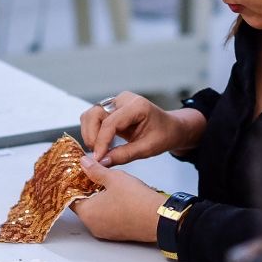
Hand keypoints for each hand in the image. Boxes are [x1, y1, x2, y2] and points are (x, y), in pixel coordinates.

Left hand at [69, 157, 166, 242]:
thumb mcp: (114, 178)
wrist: (160, 218)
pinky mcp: (118, 234)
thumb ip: (95, 170)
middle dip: (87, 190)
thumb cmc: (137, 201)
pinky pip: (108, 219)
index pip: (70, 197)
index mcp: (87, 213)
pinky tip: (118, 197)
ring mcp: (106, 232)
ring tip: (108, 184)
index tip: (77, 174)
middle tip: (93, 176)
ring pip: (96, 212)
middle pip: (83, 205)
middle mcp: (93, 226)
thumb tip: (84, 163)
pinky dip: (109, 208)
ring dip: (99, 199)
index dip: (73, 184)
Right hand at [80, 93, 205, 166]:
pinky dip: (93, 133)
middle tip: (98, 155)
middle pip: (94, 114)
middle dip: (92, 136)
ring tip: (100, 151)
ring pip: (90, 115)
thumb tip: (102, 162)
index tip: (98, 159)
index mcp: (136, 105)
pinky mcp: (110, 109)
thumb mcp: (147, 148)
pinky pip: (93, 119)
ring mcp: (115, 102)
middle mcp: (123, 100)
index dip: (101, 142)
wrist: (171, 128)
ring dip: (90, 134)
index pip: (110, 122)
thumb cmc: (164, 135)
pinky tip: (102, 145)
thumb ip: (124, 155)